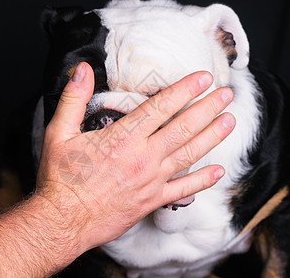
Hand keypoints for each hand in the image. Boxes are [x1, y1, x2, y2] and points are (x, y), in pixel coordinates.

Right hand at [35, 62, 234, 252]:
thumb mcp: (59, 132)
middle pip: (183, 127)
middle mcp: (144, 157)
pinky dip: (203, 180)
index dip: (185, 89)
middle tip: (227, 94)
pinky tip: (219, 171)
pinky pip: (184, 189)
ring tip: (230, 121)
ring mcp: (151, 180)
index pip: (161, 106)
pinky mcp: (152, 200)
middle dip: (208, 108)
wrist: (63, 221)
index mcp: (123, 137)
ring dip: (212, 136)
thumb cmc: (61, 178)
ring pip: (190, 154)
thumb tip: (83, 69)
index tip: (203, 77)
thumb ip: (73, 98)